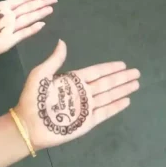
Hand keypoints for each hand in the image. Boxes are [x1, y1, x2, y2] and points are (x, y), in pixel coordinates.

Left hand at [14, 40, 140, 149]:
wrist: (28, 124)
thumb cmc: (32, 99)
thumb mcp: (41, 75)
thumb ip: (54, 60)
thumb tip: (62, 42)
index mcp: (73, 80)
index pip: (96, 71)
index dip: (110, 67)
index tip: (123, 64)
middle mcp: (83, 92)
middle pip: (107, 83)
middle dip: (122, 77)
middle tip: (136, 72)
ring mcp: (86, 107)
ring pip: (109, 95)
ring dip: (122, 89)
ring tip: (136, 84)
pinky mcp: (87, 122)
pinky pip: (105, 112)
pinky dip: (116, 106)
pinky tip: (127, 100)